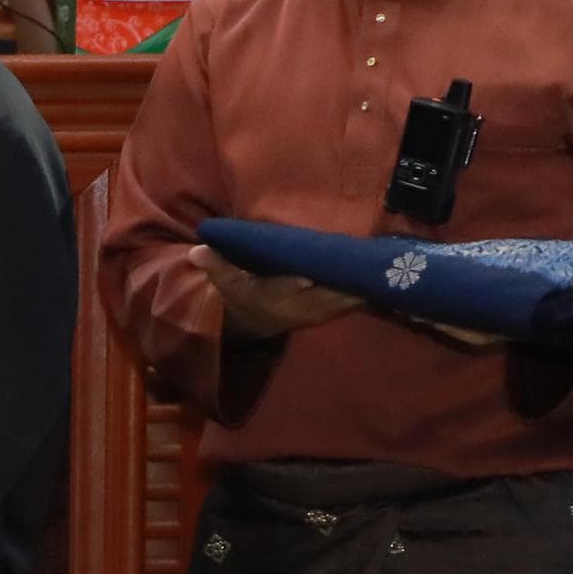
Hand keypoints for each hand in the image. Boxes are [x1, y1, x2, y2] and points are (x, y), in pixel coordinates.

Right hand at [193, 248, 363, 342]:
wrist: (254, 323)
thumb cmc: (241, 296)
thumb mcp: (225, 281)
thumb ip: (215, 264)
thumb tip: (195, 250)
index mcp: (269, 297)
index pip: (281, 291)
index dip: (292, 286)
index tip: (305, 279)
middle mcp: (295, 308)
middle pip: (321, 297)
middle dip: (340, 285)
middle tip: (359, 266)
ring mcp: (314, 312)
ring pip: (338, 302)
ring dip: (356, 289)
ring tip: (375, 270)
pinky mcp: (328, 312)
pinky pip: (347, 304)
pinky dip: (361, 294)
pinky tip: (377, 280)